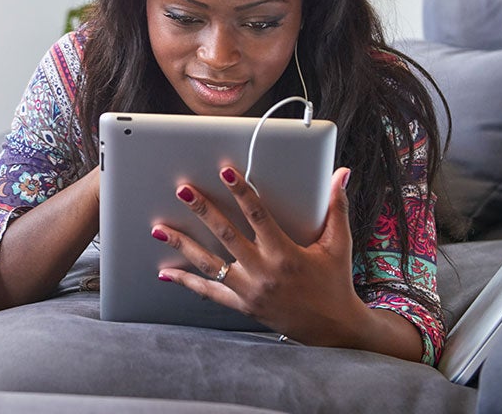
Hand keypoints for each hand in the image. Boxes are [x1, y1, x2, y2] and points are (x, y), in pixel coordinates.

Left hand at [153, 165, 369, 346]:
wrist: (333, 330)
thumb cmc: (335, 283)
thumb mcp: (338, 245)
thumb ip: (336, 207)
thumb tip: (341, 173)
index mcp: (286, 255)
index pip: (258, 216)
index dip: (241, 192)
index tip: (225, 172)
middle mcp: (264, 273)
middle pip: (227, 236)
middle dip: (203, 211)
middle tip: (184, 191)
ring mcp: (250, 291)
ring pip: (209, 264)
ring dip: (183, 245)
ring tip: (160, 228)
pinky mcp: (242, 306)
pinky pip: (209, 293)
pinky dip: (186, 282)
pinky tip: (166, 272)